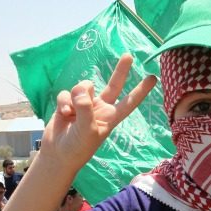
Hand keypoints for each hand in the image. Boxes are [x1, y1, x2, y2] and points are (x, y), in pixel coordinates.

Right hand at [41, 55, 155, 168]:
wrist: (57, 154)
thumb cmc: (77, 148)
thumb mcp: (87, 130)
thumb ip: (86, 108)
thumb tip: (81, 90)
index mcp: (110, 117)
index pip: (129, 102)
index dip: (141, 90)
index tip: (153, 78)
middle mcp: (100, 108)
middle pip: (114, 85)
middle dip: (121, 70)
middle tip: (129, 56)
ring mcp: (84, 105)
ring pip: (84, 86)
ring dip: (76, 97)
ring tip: (71, 114)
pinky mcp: (69, 103)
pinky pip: (67, 93)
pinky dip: (64, 101)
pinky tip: (63, 114)